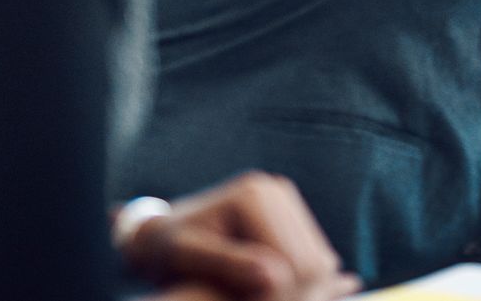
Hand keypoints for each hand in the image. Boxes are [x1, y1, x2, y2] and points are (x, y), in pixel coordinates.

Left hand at [126, 172, 361, 300]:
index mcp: (254, 196)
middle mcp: (276, 191)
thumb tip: (274, 276)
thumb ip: (227, 264)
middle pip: (312, 261)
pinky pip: (314, 259)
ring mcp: (286, 203)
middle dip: (295, 296)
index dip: (281, 296)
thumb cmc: (166, 249)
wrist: (161, 235)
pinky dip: (303, 285)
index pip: (294, 260)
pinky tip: (280, 298)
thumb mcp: (184, 257)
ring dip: (302, 293)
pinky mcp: (290, 218)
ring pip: (319, 263)